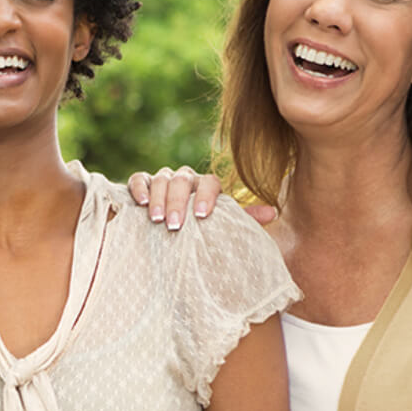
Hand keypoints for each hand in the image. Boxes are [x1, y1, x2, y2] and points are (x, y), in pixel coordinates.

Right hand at [126, 166, 276, 228]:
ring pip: (161, 178)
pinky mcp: (142, 184)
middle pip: (183, 180)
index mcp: (207, 187)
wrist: (174, 233)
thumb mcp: (223, 226)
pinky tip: (141, 202)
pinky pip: (139, 178)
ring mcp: (164, 179)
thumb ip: (243, 219)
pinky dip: (139, 187)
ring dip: (159, 197)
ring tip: (157, 219)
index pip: (210, 183)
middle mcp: (186, 180)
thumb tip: (272, 213)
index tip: (202, 217)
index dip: (206, 197)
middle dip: (178, 202)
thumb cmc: (202, 231)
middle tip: (175, 225)